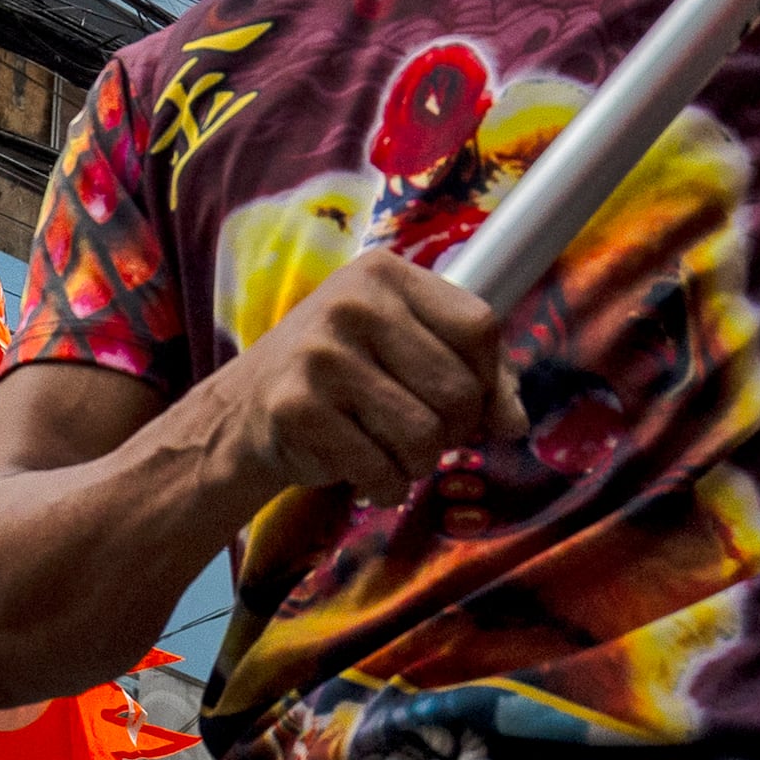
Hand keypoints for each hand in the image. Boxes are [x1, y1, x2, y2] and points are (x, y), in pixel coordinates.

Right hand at [208, 250, 523, 506]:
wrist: (244, 408)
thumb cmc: (344, 377)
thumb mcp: (405, 349)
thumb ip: (472, 375)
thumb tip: (515, 424)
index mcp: (385, 274)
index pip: (479, 328)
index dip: (488, 381)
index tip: (467, 404)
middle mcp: (353, 304)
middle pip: (457, 391)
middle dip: (452, 432)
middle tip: (420, 435)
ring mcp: (321, 355)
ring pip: (424, 436)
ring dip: (417, 464)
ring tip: (388, 452)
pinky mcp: (298, 408)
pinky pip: (380, 468)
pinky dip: (383, 486)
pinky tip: (360, 471)